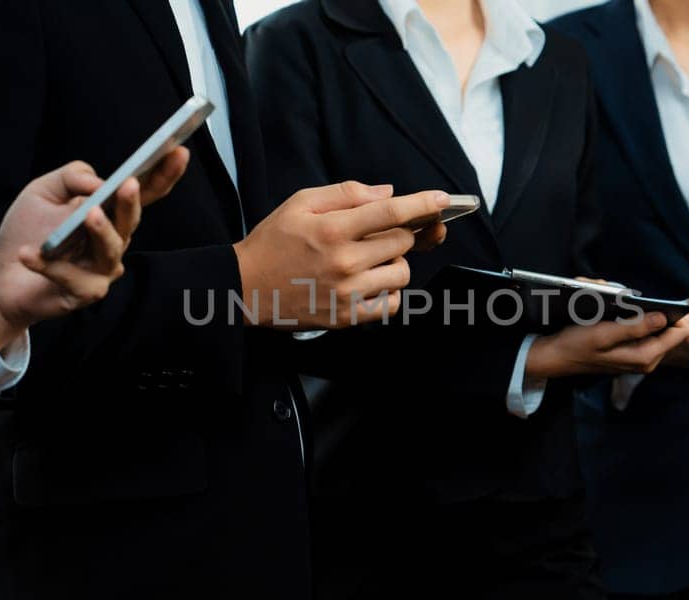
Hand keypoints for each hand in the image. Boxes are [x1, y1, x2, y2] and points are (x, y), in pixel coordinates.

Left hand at [0, 152, 188, 346]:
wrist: (3, 272)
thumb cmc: (30, 229)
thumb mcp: (44, 190)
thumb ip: (71, 177)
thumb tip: (99, 184)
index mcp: (112, 212)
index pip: (145, 192)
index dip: (164, 173)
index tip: (178, 151)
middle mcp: (115, 240)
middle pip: (130, 221)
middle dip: (130, 202)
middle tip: (128, 184)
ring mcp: (103, 269)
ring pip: (111, 250)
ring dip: (101, 232)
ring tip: (88, 215)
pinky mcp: (86, 292)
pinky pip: (72, 276)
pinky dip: (49, 264)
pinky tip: (29, 253)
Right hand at [234, 182, 449, 329]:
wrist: (246, 287)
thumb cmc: (273, 241)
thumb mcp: (301, 203)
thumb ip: (346, 194)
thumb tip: (388, 193)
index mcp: (334, 229)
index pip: (391, 212)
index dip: (423, 204)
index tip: (442, 200)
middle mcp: (345, 262)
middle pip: (403, 242)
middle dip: (401, 233)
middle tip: (378, 233)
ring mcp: (348, 292)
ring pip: (401, 273)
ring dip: (394, 263)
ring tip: (368, 259)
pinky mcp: (347, 317)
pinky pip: (391, 304)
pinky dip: (389, 292)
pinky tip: (370, 282)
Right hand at [526, 312, 688, 378]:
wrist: (558, 356)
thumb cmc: (578, 344)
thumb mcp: (603, 333)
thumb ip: (635, 328)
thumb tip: (664, 318)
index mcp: (644, 356)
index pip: (680, 333)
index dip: (677, 314)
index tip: (662, 300)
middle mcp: (647, 361)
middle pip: (672, 331)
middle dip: (656, 311)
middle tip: (632, 301)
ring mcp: (641, 358)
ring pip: (659, 330)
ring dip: (644, 314)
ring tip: (620, 306)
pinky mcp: (633, 353)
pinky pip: (646, 332)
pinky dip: (635, 320)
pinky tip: (617, 314)